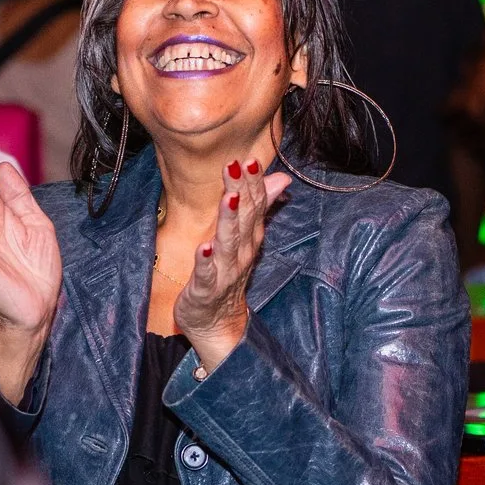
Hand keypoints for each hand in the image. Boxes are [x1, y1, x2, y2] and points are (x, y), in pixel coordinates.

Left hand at [175, 156, 293, 373]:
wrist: (218, 324)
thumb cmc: (227, 274)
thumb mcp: (245, 238)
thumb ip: (260, 206)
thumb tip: (281, 178)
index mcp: (249, 239)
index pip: (255, 206)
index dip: (253, 183)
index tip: (249, 160)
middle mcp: (241, 253)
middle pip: (244, 219)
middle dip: (242, 192)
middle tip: (237, 166)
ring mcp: (224, 273)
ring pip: (228, 243)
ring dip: (229, 220)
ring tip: (228, 197)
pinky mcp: (205, 290)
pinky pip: (206, 274)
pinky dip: (205, 261)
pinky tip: (203, 246)